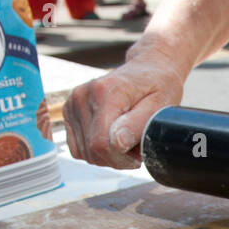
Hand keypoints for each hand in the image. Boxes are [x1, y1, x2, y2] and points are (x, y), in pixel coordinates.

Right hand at [63, 41, 185, 168]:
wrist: (147, 69)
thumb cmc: (158, 86)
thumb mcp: (159, 105)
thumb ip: (137, 125)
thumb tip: (117, 143)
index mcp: (104, 92)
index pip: (101, 144)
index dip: (122, 159)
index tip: (139, 153)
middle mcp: (83, 95)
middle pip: (92, 151)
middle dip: (117, 159)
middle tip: (135, 147)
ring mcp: (73, 102)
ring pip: (84, 153)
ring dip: (107, 155)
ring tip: (125, 139)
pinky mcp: (70, 111)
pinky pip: (78, 148)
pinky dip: (95, 151)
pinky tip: (111, 138)